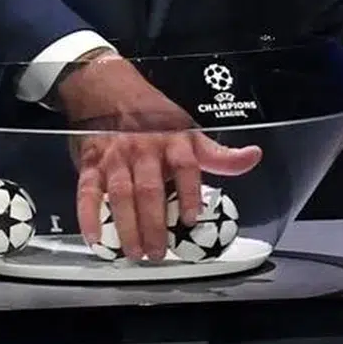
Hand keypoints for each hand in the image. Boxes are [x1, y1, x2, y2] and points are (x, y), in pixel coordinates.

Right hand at [57, 53, 261, 260]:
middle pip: (150, 189)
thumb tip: (253, 157)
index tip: (192, 219)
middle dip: (154, 224)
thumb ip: (219, 155)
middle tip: (159, 253)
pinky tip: (95, 239)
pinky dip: (89, 217)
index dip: (189, 193)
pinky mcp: (91, 164)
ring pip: (121, 194)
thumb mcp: (190, 133)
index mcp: (174, 142)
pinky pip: (88, 192)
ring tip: (135, 254)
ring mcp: (115, 157)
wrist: (108, 90)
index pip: (185, 168)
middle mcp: (144, 150)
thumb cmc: (153, 119)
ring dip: (127, 227)